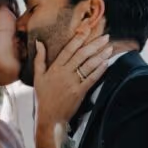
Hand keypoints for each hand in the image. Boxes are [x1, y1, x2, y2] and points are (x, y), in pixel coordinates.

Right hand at [33, 32, 112, 147]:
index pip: (68, 49)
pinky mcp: (79, 92)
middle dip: (95, 44)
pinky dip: (99, 70)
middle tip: (106, 37)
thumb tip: (38, 42)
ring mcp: (72, 83)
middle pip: (81, 55)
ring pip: (88, 65)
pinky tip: (106, 63)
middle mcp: (64, 73)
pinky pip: (91, 78)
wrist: (49, 117)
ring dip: (100, 55)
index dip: (78, 38)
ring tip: (110, 48)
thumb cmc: (43, 97)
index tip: (88, 29)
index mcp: (54, 68)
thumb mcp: (37, 76)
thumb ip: (39, 59)